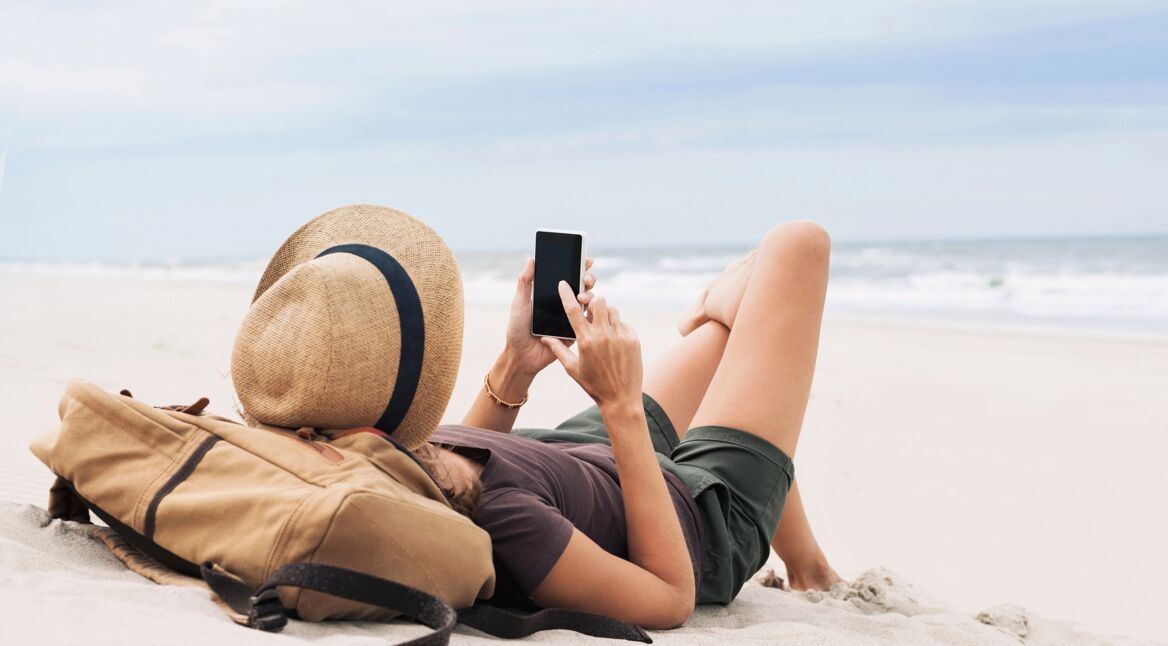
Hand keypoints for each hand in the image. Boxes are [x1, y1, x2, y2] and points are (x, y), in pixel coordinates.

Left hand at [505, 257, 595, 376]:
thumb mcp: (519, 303)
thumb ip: (525, 282)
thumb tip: (531, 259)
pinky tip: (589, 310)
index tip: (585, 260)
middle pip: (581, 287)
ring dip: (590, 296)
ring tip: (582, 297)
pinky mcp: (575, 332)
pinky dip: (592, 314)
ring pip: (587, 303)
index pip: (567, 277)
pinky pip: (588, 322)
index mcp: (550, 296)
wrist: (521, 356)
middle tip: (587, 278)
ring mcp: (570, 318)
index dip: (578, 268)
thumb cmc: (517, 330)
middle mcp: (562, 305)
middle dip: (588, 280)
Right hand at [541, 282, 642, 411]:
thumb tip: (545, 338)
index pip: (573, 310)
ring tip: (602, 328)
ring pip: (612, 310)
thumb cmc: (594, 385)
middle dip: (593, 303)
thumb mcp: (572, 369)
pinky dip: (617, 327)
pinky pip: (624, 323)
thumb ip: (559, 350)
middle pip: (598, 301)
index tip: (564, 284)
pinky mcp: (633, 339)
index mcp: (586, 341)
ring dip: (605, 314)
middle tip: (590, 312)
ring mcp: (621, 336)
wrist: (621, 399)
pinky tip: (614, 341)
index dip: (567, 294)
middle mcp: (604, 335)